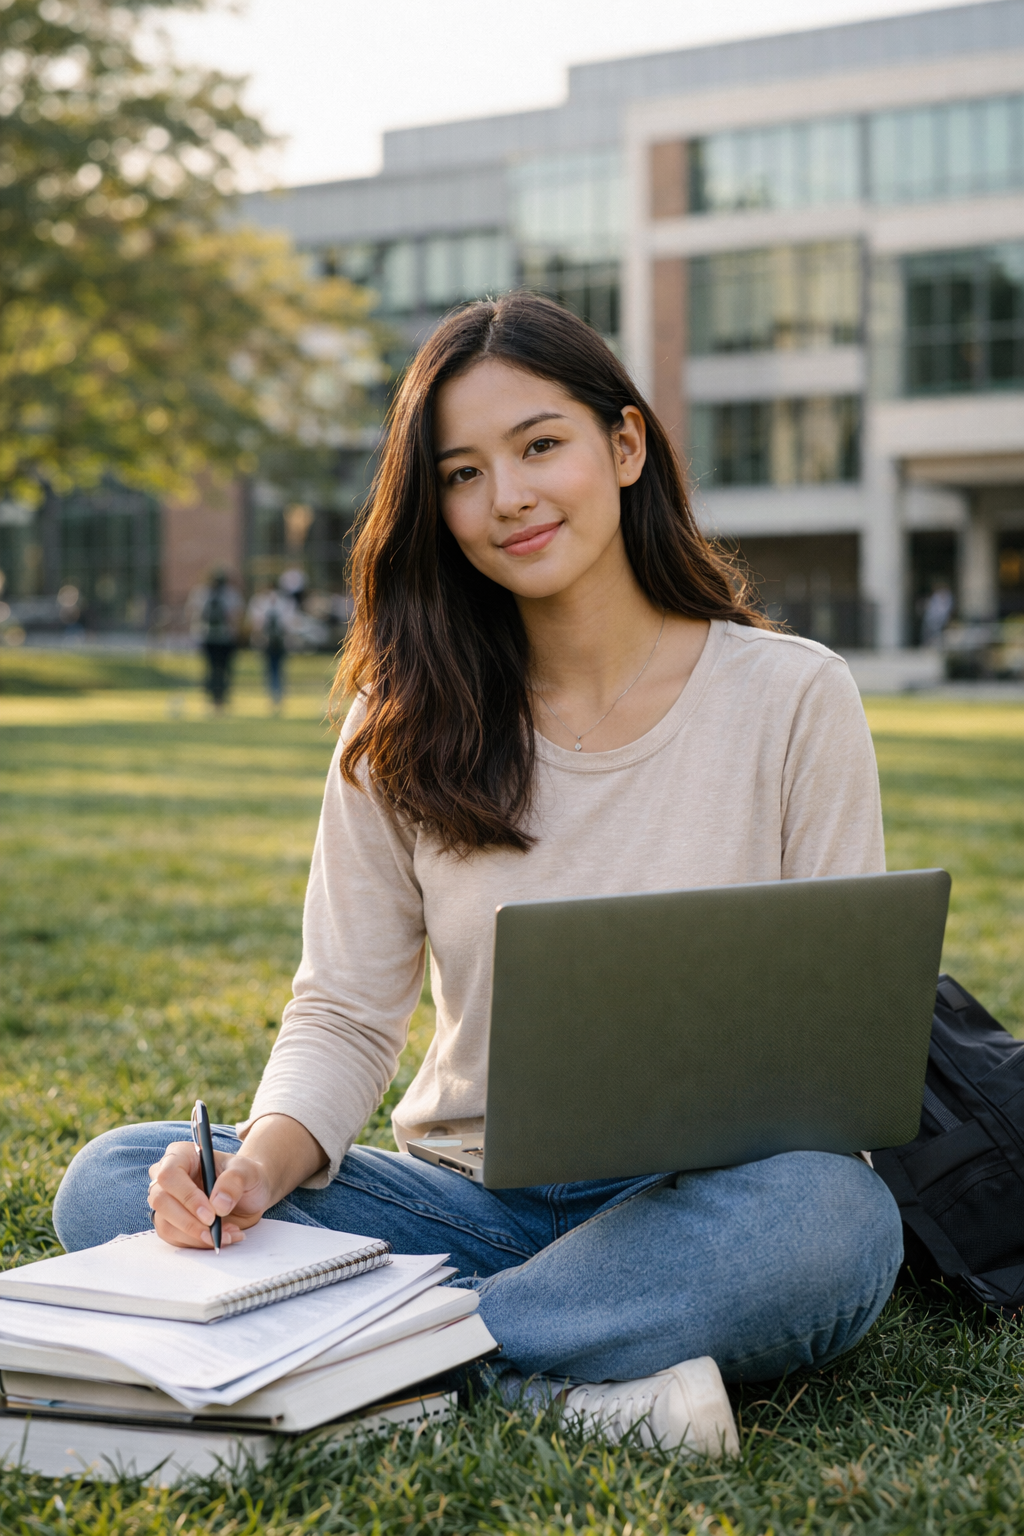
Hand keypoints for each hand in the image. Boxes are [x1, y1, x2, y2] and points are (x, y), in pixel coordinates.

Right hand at [147, 1143, 270, 1247]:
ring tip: (228, 1234)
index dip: (187, 1196)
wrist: (250, 1195)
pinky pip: (174, 1238)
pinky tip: (222, 1237)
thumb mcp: (247, 1171)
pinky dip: (198, 1243)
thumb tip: (218, 1204)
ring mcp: (166, 1202)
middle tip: (215, 1230)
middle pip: (161, 1201)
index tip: (210, 1214)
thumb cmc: (245, 1176)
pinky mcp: (171, 1223)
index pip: (169, 1174)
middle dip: (189, 1221)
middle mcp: (167, 1177)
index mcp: (181, 1155)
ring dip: (197, 1236)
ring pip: (166, 1224)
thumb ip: (234, 1181)